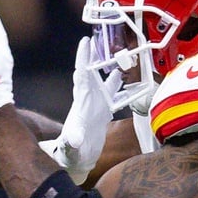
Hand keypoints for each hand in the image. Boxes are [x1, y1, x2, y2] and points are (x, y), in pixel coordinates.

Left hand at [38, 37, 120, 183]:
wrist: (78, 162)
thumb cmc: (73, 154)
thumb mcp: (72, 149)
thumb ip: (71, 144)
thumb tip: (73, 141)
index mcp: (81, 103)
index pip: (82, 75)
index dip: (83, 58)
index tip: (85, 41)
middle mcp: (88, 100)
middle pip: (91, 71)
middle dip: (94, 54)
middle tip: (100, 35)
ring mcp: (95, 105)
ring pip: (103, 80)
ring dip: (108, 66)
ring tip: (116, 50)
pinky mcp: (103, 111)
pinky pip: (113, 92)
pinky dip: (119, 82)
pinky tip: (125, 73)